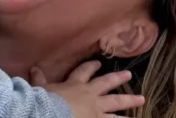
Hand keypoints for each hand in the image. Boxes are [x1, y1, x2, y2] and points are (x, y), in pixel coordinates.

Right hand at [29, 61, 143, 117]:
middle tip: (129, 75)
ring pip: (116, 103)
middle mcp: (90, 94)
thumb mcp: (41, 89)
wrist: (53, 114)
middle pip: (107, 83)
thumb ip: (39, 79)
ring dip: (129, 101)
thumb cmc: (47, 101)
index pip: (84, 72)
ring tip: (141, 99)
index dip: (91, 67)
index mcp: (75, 84)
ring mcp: (97, 109)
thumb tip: (33, 68)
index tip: (98, 63)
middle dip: (118, 78)